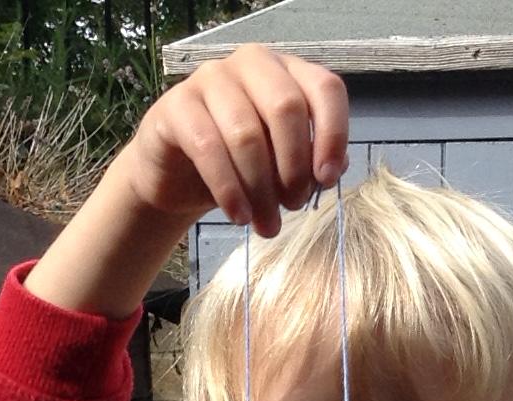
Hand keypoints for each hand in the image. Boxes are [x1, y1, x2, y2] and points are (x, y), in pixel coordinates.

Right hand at [119, 45, 349, 235]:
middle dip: (294, 167)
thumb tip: (336, 167)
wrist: (177, 177)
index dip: (333, 135)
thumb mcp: (282, 164)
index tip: (326, 180)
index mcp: (287, 72)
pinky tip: (239, 217)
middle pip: (287, 107)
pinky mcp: (177, 105)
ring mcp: (211, 78)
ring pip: (247, 133)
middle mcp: (251, 64)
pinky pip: (208, 147)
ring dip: (262, 190)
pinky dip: (229, 190)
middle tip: (294, 207)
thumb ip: (311, 160)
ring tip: (267, 225)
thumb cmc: (239, 165)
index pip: (325, 88)